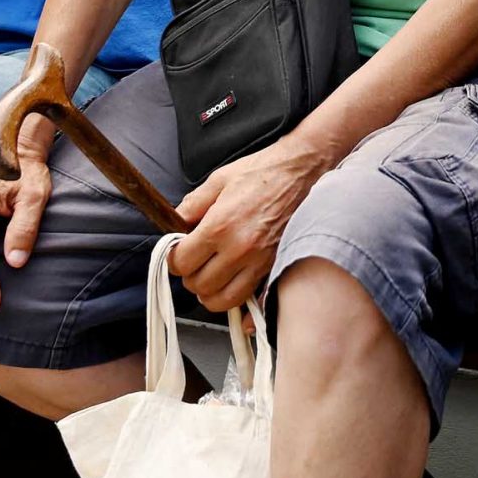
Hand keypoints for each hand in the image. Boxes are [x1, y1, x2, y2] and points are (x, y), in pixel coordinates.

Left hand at [166, 139, 331, 312]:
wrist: (302, 172)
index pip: (182, 262)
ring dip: (211, 292)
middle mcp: (239, 249)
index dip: (174, 258)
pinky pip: (253, 301)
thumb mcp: (220, 180)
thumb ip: (192, 205)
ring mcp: (259, 262)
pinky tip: (234, 292)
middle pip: (199, 285)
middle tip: (195, 262)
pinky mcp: (275, 267)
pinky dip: (240, 305)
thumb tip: (175, 223)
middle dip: (191, 275)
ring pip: (223, 300)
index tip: (179, 252)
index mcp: (219, 226)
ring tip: (212, 275)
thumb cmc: (264, 172)